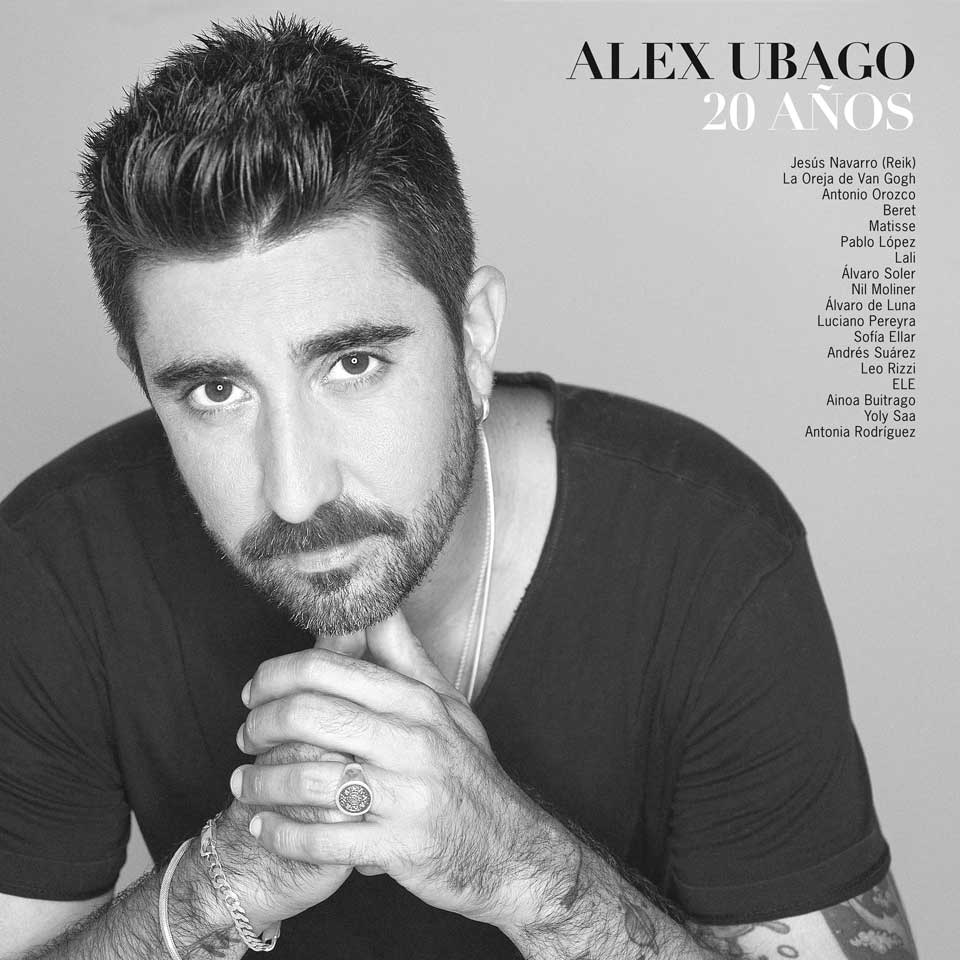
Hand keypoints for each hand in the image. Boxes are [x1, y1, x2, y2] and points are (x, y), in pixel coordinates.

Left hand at [232, 611, 570, 931]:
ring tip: (242, 786)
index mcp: (416, 700)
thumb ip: (405, 657)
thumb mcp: (447, 706)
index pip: (327, 668)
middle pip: (308, 714)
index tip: (254, 692)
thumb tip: (378, 605)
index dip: (274, 676)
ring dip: (260, 783)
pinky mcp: (399, 846)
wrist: (512, 850)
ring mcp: (407, 794)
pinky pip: (322, 840)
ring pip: (307, 778)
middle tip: (245, 737)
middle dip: (259, 724)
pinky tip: (264, 829)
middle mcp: (412, 739)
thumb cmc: (469, 772)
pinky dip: (282, 834)